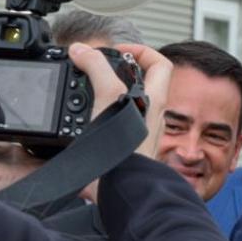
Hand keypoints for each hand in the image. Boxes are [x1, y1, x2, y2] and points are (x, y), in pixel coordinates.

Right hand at [68, 42, 171, 158]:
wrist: (124, 189)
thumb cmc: (127, 151)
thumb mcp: (112, 98)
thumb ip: (98, 71)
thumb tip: (83, 50)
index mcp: (155, 100)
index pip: (159, 64)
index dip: (140, 50)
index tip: (114, 51)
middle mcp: (151, 115)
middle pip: (141, 81)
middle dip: (118, 70)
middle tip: (96, 67)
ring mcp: (138, 131)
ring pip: (126, 102)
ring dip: (106, 91)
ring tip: (84, 88)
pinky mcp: (124, 145)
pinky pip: (114, 122)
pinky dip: (98, 115)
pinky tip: (82, 117)